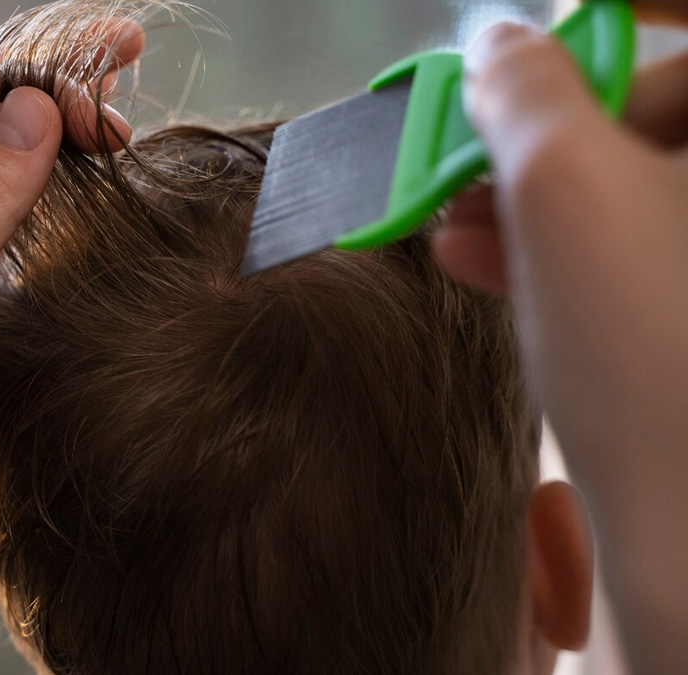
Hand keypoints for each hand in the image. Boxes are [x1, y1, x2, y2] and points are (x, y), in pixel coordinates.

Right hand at [431, 6, 687, 672]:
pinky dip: (568, 247)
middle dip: (550, 125)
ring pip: (645, 184)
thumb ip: (519, 91)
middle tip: (467, 159)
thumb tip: (499, 46)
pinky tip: (487, 266)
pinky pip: (646, 248)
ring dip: (537, 195)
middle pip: (668, 102)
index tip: (540, 32)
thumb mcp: (556, 187)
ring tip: (451, 229)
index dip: (620, 8)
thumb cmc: (647, 347)